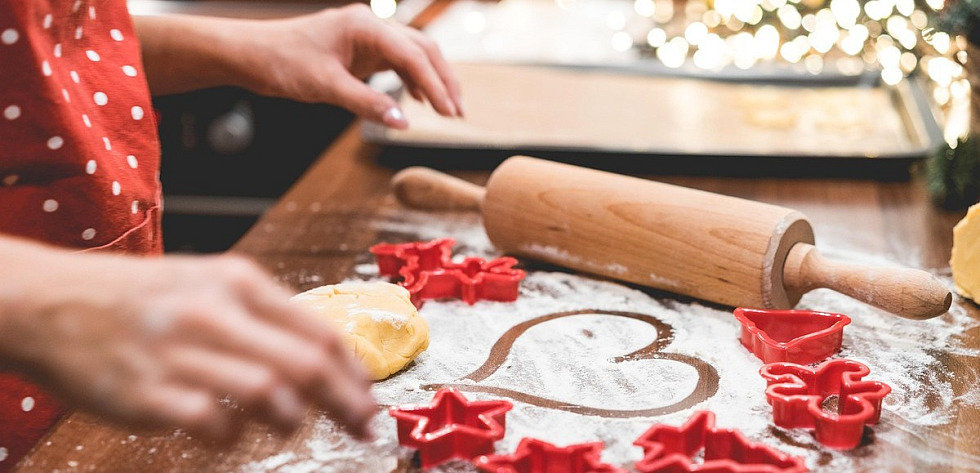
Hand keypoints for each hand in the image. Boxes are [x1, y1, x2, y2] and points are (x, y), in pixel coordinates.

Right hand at [0, 248, 375, 440]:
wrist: (53, 302)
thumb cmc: (141, 297)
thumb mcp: (209, 284)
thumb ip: (265, 316)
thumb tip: (326, 358)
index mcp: (238, 282)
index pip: (320, 330)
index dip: (356, 372)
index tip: (371, 397)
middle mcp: (215, 312)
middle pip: (306, 364)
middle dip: (346, 402)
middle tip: (363, 426)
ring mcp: (180, 352)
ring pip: (267, 391)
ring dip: (291, 419)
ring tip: (289, 425)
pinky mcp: (148, 392)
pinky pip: (212, 423)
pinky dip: (232, 436)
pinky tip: (229, 433)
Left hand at [247, 4, 462, 128]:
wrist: (252, 55)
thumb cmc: (282, 63)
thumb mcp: (326, 88)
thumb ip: (367, 105)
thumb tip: (403, 124)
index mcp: (364, 26)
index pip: (413, 55)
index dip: (436, 85)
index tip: (449, 112)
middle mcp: (370, 25)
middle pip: (422, 49)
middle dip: (443, 80)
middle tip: (457, 112)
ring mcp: (366, 35)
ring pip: (413, 53)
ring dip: (432, 79)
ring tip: (447, 108)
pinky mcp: (360, 48)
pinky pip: (396, 60)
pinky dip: (412, 79)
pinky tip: (420, 99)